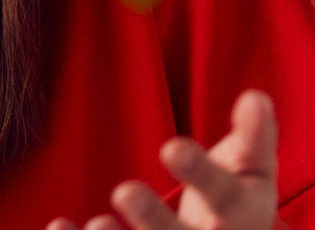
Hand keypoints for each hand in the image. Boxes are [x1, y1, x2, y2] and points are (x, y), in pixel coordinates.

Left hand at [46, 89, 277, 229]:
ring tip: (97, 223)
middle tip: (124, 191)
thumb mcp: (253, 168)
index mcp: (244, 216)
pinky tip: (58, 225)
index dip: (200, 173)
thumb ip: (255, 135)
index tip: (171, 147)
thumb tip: (255, 97)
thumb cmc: (237, 196)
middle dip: (155, 220)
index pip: (225, 196)